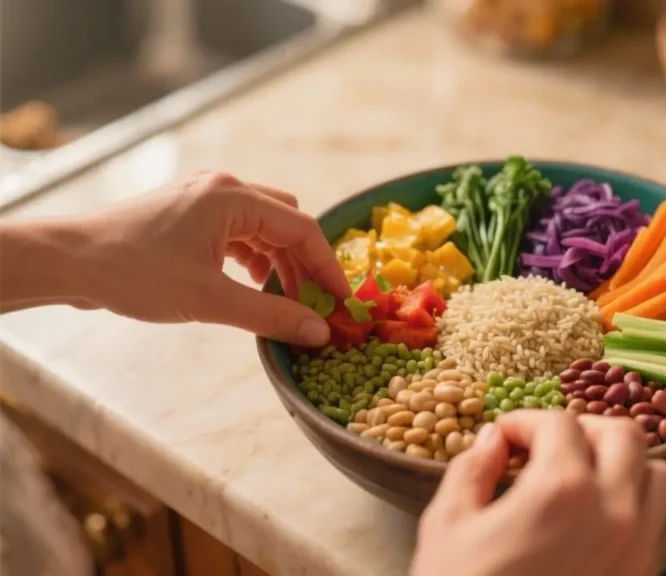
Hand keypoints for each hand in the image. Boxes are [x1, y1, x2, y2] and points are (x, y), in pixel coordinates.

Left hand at [61, 171, 349, 344]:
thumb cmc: (133, 273)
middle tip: (316, 304)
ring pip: (265, 227)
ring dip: (281, 263)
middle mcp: (225, 188)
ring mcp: (206, 197)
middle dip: (306, 264)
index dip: (328, 267)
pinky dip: (256, 258)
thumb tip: (319, 334)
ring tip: (287, 302)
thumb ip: (271, 316)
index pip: (302, 229)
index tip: (344, 302)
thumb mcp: (209, 300)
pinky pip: (241, 232)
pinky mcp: (191, 212)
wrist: (68, 260)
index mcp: (233, 197)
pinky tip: (254, 284)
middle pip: (288, 223)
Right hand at [411, 411, 665, 575]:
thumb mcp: (446, 527)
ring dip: (623, 463)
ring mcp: (638, 551)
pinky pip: (658, 524)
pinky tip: (594, 520)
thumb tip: (493, 441)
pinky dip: (635, 505)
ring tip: (582, 475)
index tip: (506, 437)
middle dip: (583, 428)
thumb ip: (473, 470)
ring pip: (658, 477)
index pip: (560, 424)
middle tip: (547, 443)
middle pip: (624, 435)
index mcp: (562, 491)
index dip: (527, 422)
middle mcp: (614, 514)